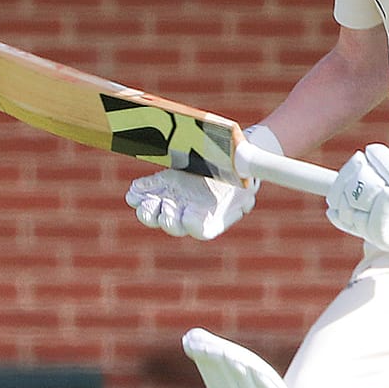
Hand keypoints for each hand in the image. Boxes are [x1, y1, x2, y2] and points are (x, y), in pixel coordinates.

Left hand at [125, 124, 275, 241]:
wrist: (226, 158)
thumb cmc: (242, 167)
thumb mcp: (250, 169)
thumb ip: (253, 167)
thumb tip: (252, 160)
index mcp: (215, 217)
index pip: (201, 230)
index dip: (192, 223)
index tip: (188, 212)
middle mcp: (191, 214)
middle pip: (173, 226)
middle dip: (166, 218)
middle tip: (166, 205)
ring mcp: (174, 201)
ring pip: (154, 215)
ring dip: (147, 210)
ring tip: (143, 202)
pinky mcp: (162, 186)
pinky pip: (145, 194)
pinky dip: (139, 192)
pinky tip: (135, 190)